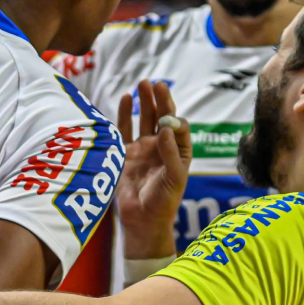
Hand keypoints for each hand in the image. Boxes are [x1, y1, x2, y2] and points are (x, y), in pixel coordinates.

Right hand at [116, 79, 191, 258]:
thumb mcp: (174, 178)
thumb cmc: (164, 202)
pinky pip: (125, 129)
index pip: (178, 127)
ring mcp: (143, 148)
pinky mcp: (126, 153)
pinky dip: (124, 113)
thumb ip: (170, 153)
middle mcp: (161, 147)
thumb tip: (165, 128)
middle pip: (161, 117)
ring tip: (143, 83)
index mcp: (179, 151)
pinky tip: (125, 98)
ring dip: (144, 101)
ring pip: (144, 119)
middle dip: (159, 99)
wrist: (142, 220)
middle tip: (155, 83)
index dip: (174, 117)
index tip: (168, 117)